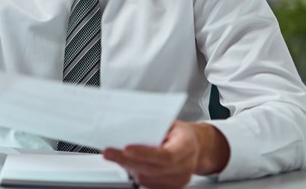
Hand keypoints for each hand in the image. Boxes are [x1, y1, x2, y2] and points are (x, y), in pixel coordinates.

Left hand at [103, 121, 228, 188]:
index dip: (144, 154)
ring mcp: (180, 179)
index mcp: (187, 146)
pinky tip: (127, 163)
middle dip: (127, 161)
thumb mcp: (170, 122)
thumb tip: (130, 124)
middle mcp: (185, 166)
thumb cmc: (180, 133)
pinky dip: (136, 173)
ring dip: (128, 167)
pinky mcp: (172, 187)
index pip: (165, 155)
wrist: (196, 147)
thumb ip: (154, 124)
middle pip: (152, 169)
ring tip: (115, 156)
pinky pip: (149, 184)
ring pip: (148, 179)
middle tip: (109, 152)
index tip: (125, 149)